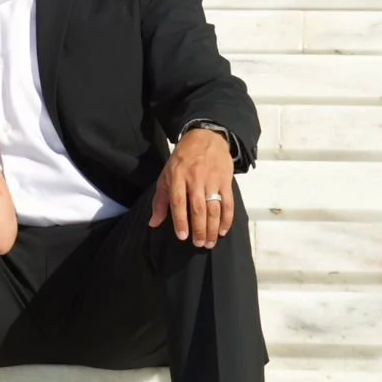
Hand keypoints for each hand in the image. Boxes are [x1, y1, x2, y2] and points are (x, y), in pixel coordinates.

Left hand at [150, 129, 233, 249]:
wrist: (205, 137)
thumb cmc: (182, 159)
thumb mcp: (166, 174)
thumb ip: (160, 200)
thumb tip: (153, 223)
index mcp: (177, 176)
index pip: (178, 201)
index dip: (180, 220)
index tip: (182, 237)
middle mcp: (194, 178)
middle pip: (198, 208)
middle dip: (199, 229)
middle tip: (199, 244)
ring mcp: (212, 179)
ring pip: (214, 208)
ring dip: (213, 228)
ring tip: (210, 242)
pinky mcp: (225, 180)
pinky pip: (228, 203)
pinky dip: (227, 219)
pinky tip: (223, 230)